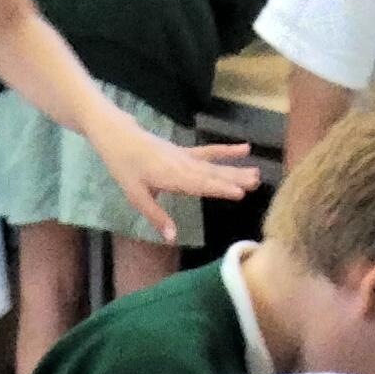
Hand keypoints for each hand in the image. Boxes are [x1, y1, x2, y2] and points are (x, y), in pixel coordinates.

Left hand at [91, 112, 259, 241]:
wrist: (118, 136)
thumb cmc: (124, 167)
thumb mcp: (136, 195)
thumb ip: (156, 215)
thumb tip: (172, 237)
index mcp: (171, 176)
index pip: (199, 184)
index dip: (219, 189)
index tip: (239, 194)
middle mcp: (182, 165)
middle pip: (211, 173)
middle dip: (234, 178)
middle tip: (256, 183)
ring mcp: (185, 156)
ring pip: (213, 164)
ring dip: (235, 168)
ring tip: (255, 173)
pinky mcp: (184, 151)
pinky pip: (208, 152)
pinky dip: (225, 150)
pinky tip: (242, 148)